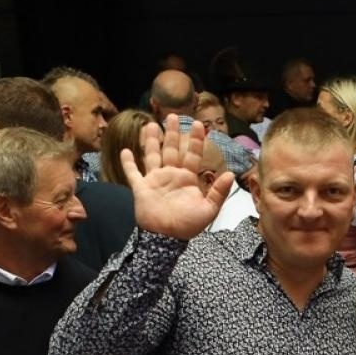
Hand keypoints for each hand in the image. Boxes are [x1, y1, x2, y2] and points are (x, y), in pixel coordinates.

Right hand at [125, 115, 235, 240]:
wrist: (165, 238)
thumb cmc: (187, 226)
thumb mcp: (208, 210)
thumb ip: (218, 192)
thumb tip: (230, 173)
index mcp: (187, 179)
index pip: (193, 154)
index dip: (196, 140)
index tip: (200, 124)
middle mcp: (171, 175)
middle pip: (172, 149)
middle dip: (173, 133)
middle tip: (174, 116)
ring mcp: (155, 180)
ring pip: (152, 155)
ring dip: (151, 140)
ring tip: (150, 125)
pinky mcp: (141, 188)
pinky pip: (133, 173)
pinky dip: (128, 163)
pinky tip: (125, 151)